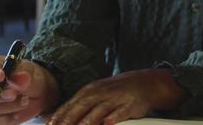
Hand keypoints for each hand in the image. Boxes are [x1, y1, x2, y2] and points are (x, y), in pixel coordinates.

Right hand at [0, 53, 59, 124]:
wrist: (36, 94)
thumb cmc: (26, 76)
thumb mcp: (28, 71)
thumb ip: (21, 75)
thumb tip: (21, 78)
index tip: (2, 76)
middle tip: (13, 94)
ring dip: (5, 108)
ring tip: (24, 101)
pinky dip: (3, 120)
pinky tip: (15, 114)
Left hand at [48, 69, 186, 124]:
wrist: (145, 82)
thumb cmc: (115, 92)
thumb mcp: (95, 94)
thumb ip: (78, 106)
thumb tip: (57, 117)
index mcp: (89, 91)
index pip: (71, 104)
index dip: (59, 116)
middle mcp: (100, 93)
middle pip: (82, 107)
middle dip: (69, 120)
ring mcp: (115, 98)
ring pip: (99, 110)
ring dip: (88, 121)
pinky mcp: (130, 104)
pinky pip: (121, 111)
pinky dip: (114, 117)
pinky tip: (108, 123)